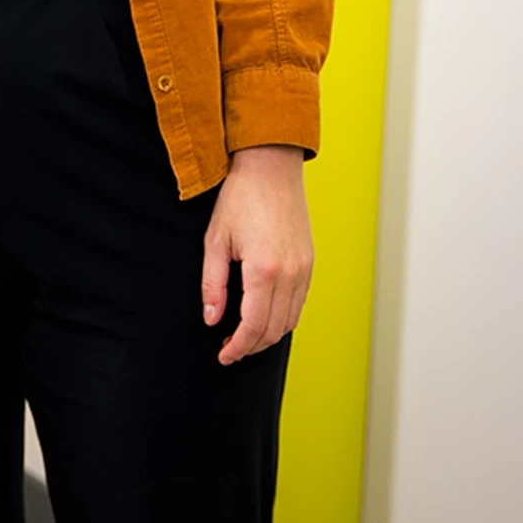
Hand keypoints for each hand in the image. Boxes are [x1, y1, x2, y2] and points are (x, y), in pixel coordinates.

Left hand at [202, 144, 313, 364]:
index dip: (237, 348)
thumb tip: (212, 319)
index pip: (253, 327)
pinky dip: (283, 317)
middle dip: (251, 346)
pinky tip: (264, 313)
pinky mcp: (310, 262)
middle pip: (274, 330)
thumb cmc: (240, 198)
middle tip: (230, 348)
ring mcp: (304, 269)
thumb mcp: (215, 240)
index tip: (223, 355)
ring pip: (290, 321)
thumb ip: (212, 284)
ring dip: (268, 335)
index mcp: (263, 269)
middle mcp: (290, 274)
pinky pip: (299, 303)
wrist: (270, 168)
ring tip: (245, 335)